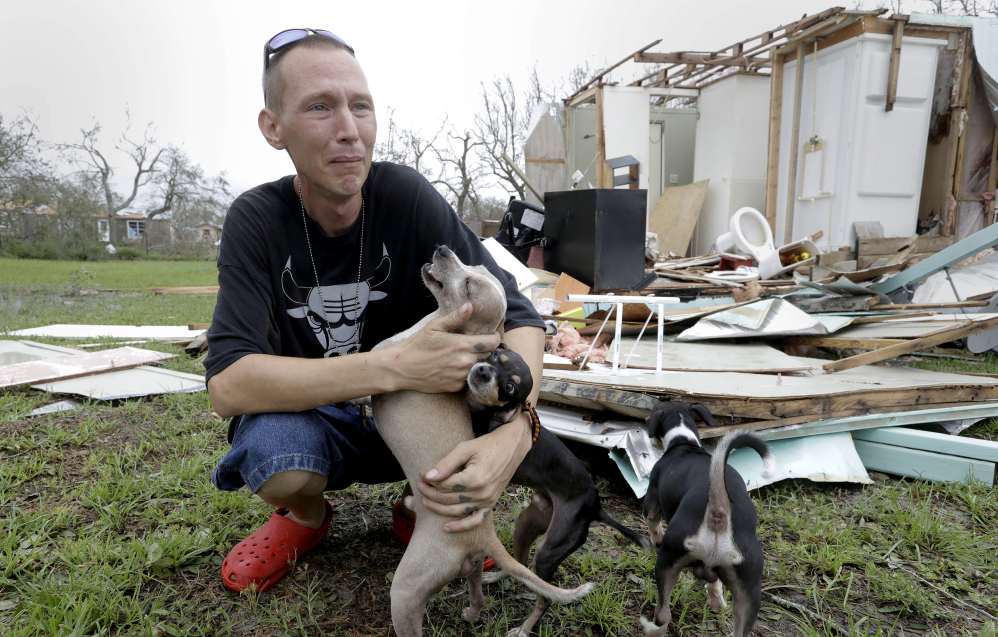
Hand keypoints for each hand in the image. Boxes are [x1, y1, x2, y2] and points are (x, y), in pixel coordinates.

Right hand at [389, 303, 500, 392]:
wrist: (402, 368)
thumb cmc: (417, 345)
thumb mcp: (434, 327)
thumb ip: (454, 318)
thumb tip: (469, 307)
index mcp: (461, 345)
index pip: (491, 343)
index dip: (495, 338)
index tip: (492, 335)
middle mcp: (464, 362)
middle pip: (488, 356)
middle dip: (487, 350)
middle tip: (480, 345)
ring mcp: (460, 376)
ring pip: (480, 368)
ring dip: (478, 362)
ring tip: (469, 356)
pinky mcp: (455, 387)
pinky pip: (469, 380)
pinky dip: (467, 374)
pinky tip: (458, 368)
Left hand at [416, 412, 531, 531]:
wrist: (512, 446)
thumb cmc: (488, 444)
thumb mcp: (465, 448)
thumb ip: (446, 464)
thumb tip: (427, 476)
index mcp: (475, 478)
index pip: (445, 485)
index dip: (430, 481)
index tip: (421, 475)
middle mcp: (482, 492)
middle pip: (448, 498)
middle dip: (431, 493)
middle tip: (419, 485)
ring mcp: (488, 500)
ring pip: (457, 511)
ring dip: (439, 508)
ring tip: (425, 500)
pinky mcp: (491, 503)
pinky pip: (475, 520)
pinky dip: (461, 526)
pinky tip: (446, 528)